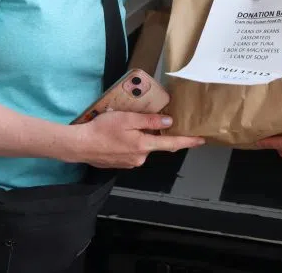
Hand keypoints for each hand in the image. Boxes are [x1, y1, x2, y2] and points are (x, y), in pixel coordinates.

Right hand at [74, 111, 204, 168]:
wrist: (80, 145)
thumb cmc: (102, 129)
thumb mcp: (128, 119)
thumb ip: (150, 121)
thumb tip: (169, 122)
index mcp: (144, 145)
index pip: (172, 144)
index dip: (188, 141)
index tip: (201, 140)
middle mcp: (140, 157)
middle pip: (155, 143)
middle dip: (153, 132)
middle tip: (142, 120)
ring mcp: (130, 162)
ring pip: (142, 146)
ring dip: (139, 136)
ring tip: (122, 126)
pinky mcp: (121, 163)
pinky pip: (132, 151)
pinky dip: (129, 142)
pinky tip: (117, 135)